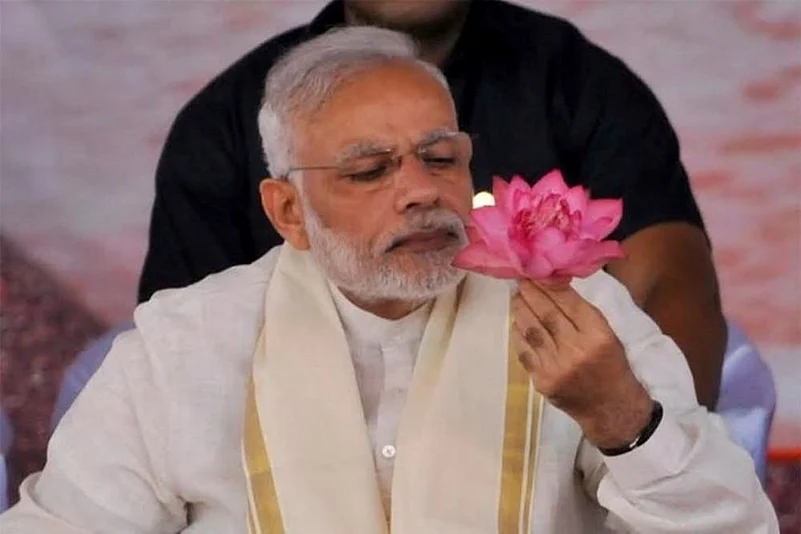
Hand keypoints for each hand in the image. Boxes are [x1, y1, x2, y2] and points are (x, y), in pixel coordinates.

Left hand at [511, 279, 651, 449]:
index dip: (548, 286)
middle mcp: (576, 350)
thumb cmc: (612, 365)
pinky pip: (524, 352)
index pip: (567, 303)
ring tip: (517, 298)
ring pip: (531, 331)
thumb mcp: (608, 334)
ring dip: (520, 311)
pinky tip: (517, 323)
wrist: (611, 409)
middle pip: (546, 315)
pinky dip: (518, 334)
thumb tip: (553, 284)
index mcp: (598, 335)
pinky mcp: (542, 381)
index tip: (535, 273)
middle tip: (520, 281)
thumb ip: (581, 312)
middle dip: (530, 294)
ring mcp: (556, 368)